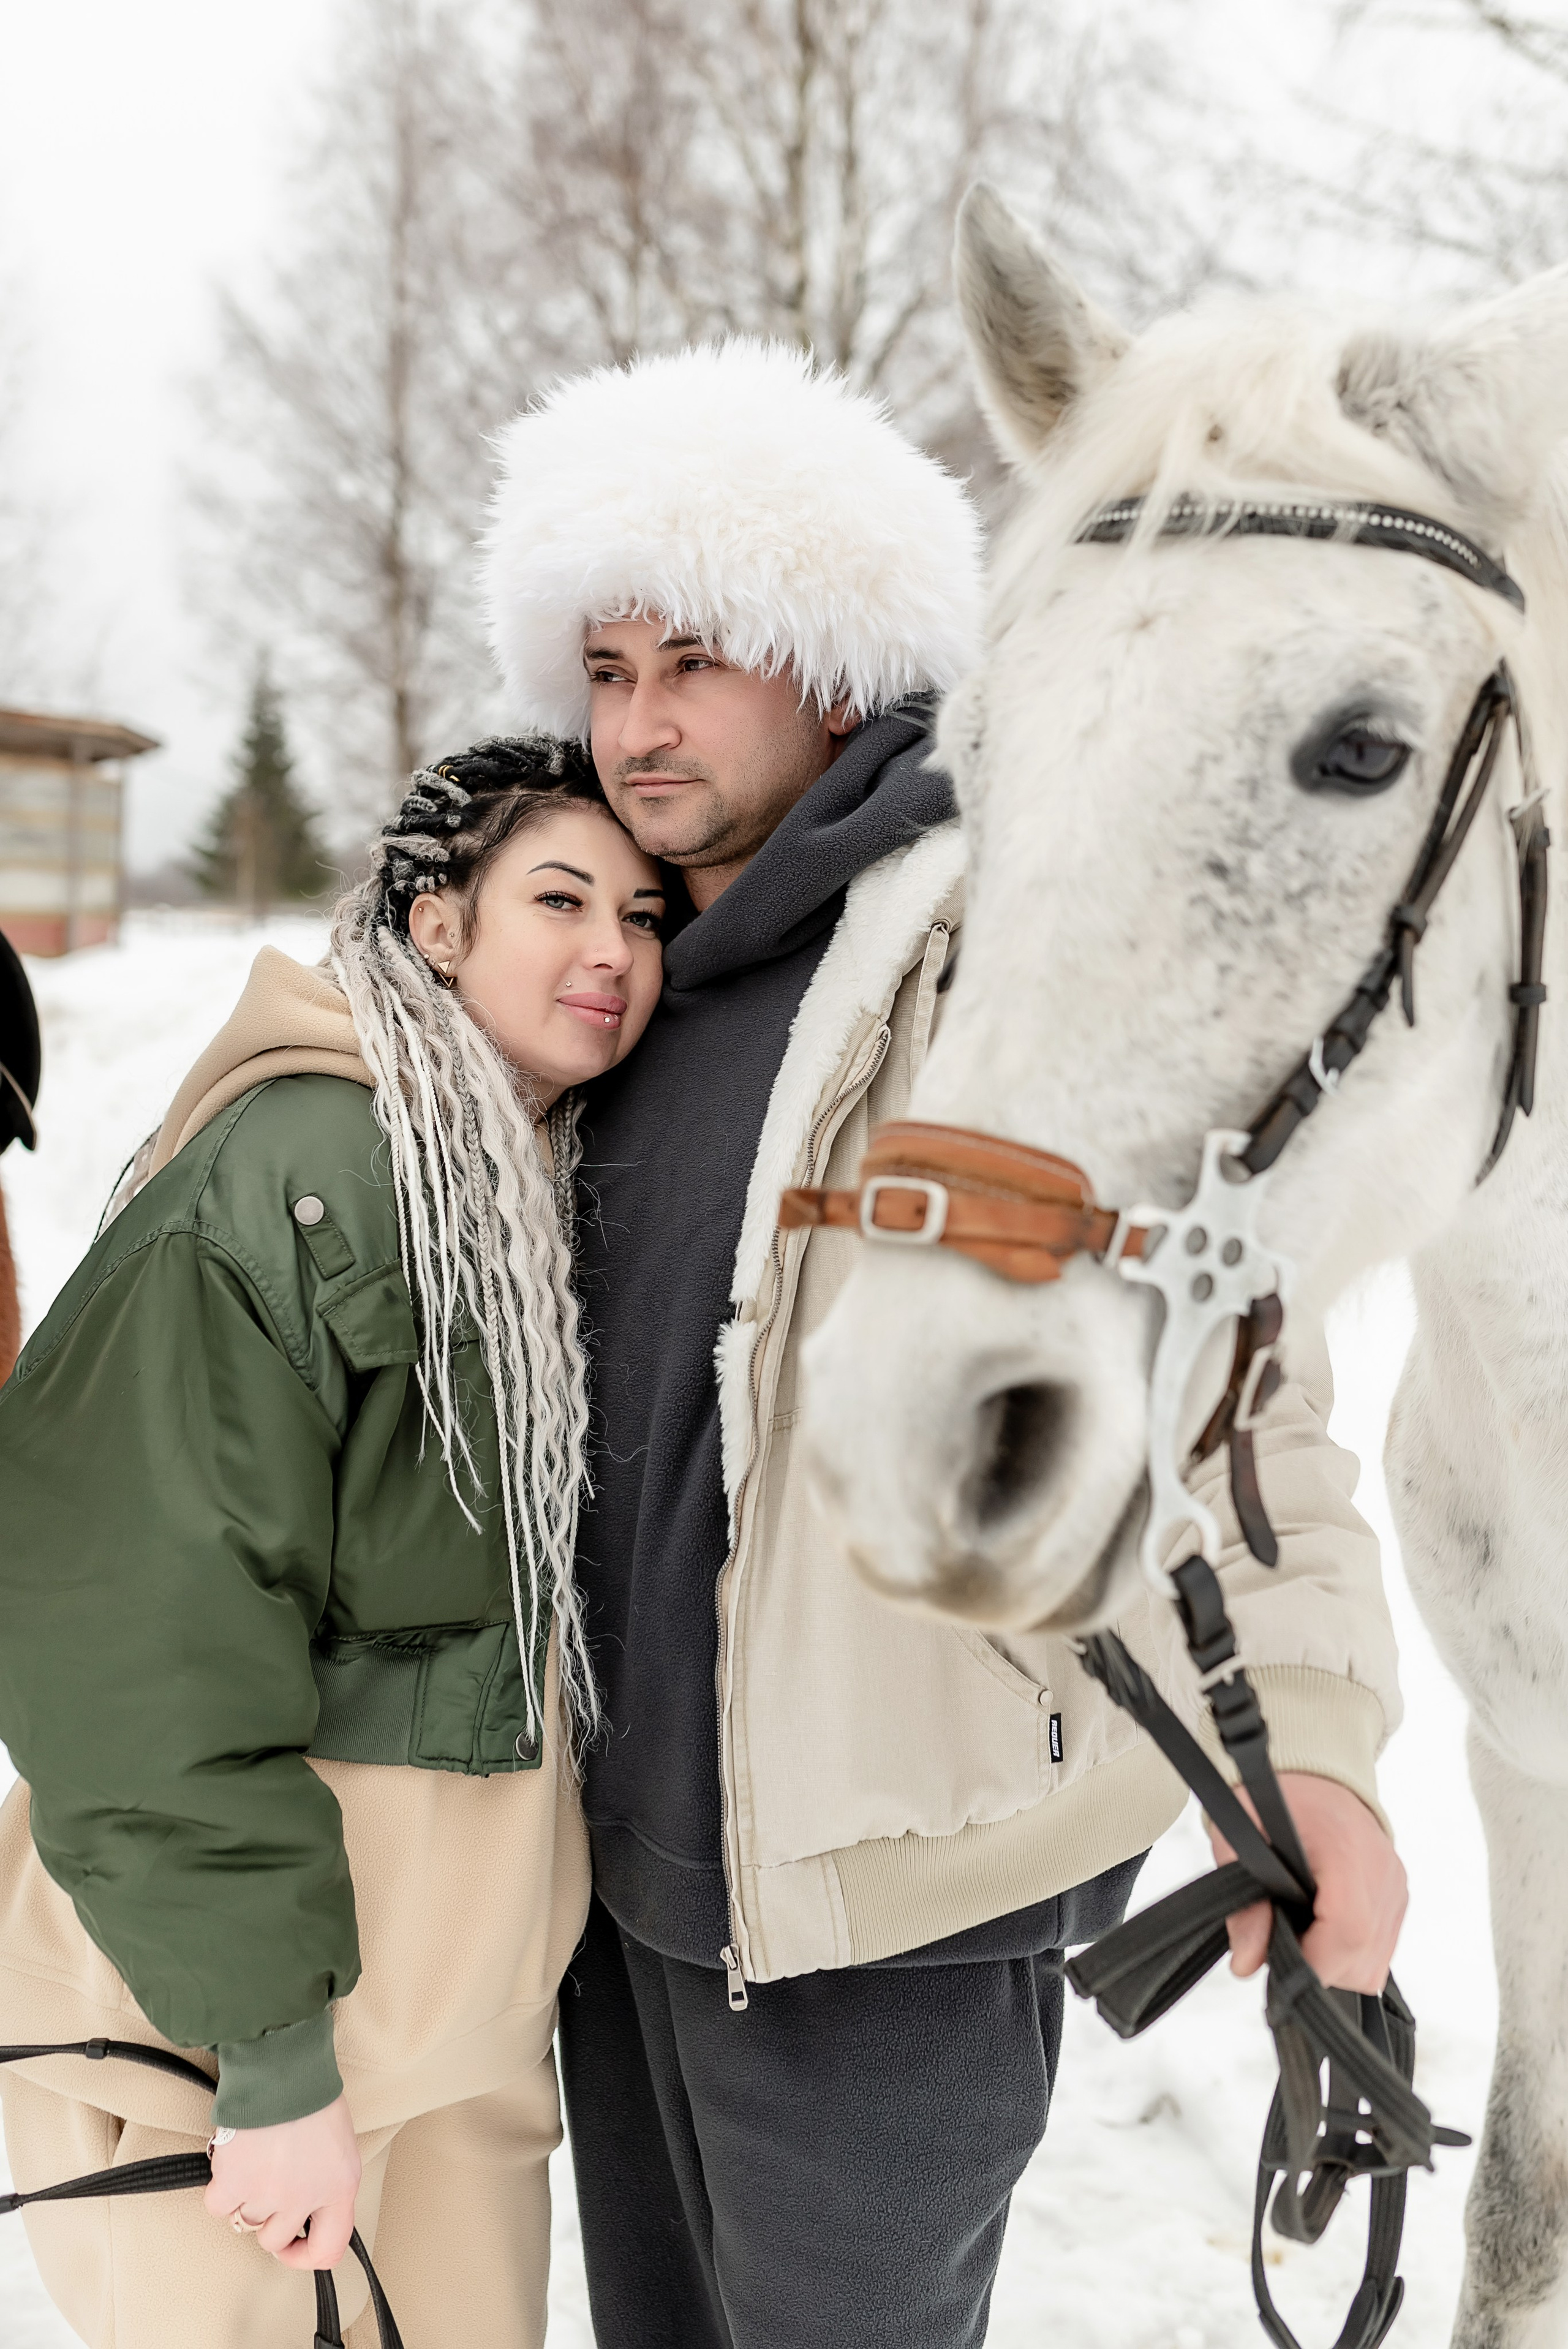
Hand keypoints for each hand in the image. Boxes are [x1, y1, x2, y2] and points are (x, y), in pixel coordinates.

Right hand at [205, 2095, 361, 2268]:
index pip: (329, 2249)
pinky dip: (221, 2186)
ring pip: (245, 2221)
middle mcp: (306, 2197)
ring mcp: (269, 2193)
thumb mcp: (339, 2145)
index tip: (293, 2245)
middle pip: (274, 2239)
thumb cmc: (313, 2096)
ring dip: (245, 2195)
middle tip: (266, 2183)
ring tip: (254, 2159)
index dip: (306, 2256)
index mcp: (340, 2187)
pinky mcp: (235, 2181)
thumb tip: (307, 2212)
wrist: (284, 2066)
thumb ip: (327, 2184)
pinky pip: (218, 2206)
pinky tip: (232, 2160)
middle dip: (268, 2215)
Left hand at [1207, 1771, 1407, 1993]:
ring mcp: (1395, 1885)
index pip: (1348, 1931)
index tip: (1279, 1958)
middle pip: (1364, 1959)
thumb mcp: (1239, 1842)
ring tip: (1300, 1929)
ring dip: (1333, 1963)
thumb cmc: (1271, 1798)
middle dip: (1317, 1966)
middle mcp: (1382, 1870)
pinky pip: (1380, 1948)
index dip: (1313, 1961)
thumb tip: (1247, 1964)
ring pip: (1375, 1964)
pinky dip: (1348, 1951)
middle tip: (1282, 1939)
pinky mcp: (1398, 1894)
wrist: (1308, 1771)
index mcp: (1346, 1850)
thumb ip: (1244, 1905)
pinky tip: (1319, 1925)